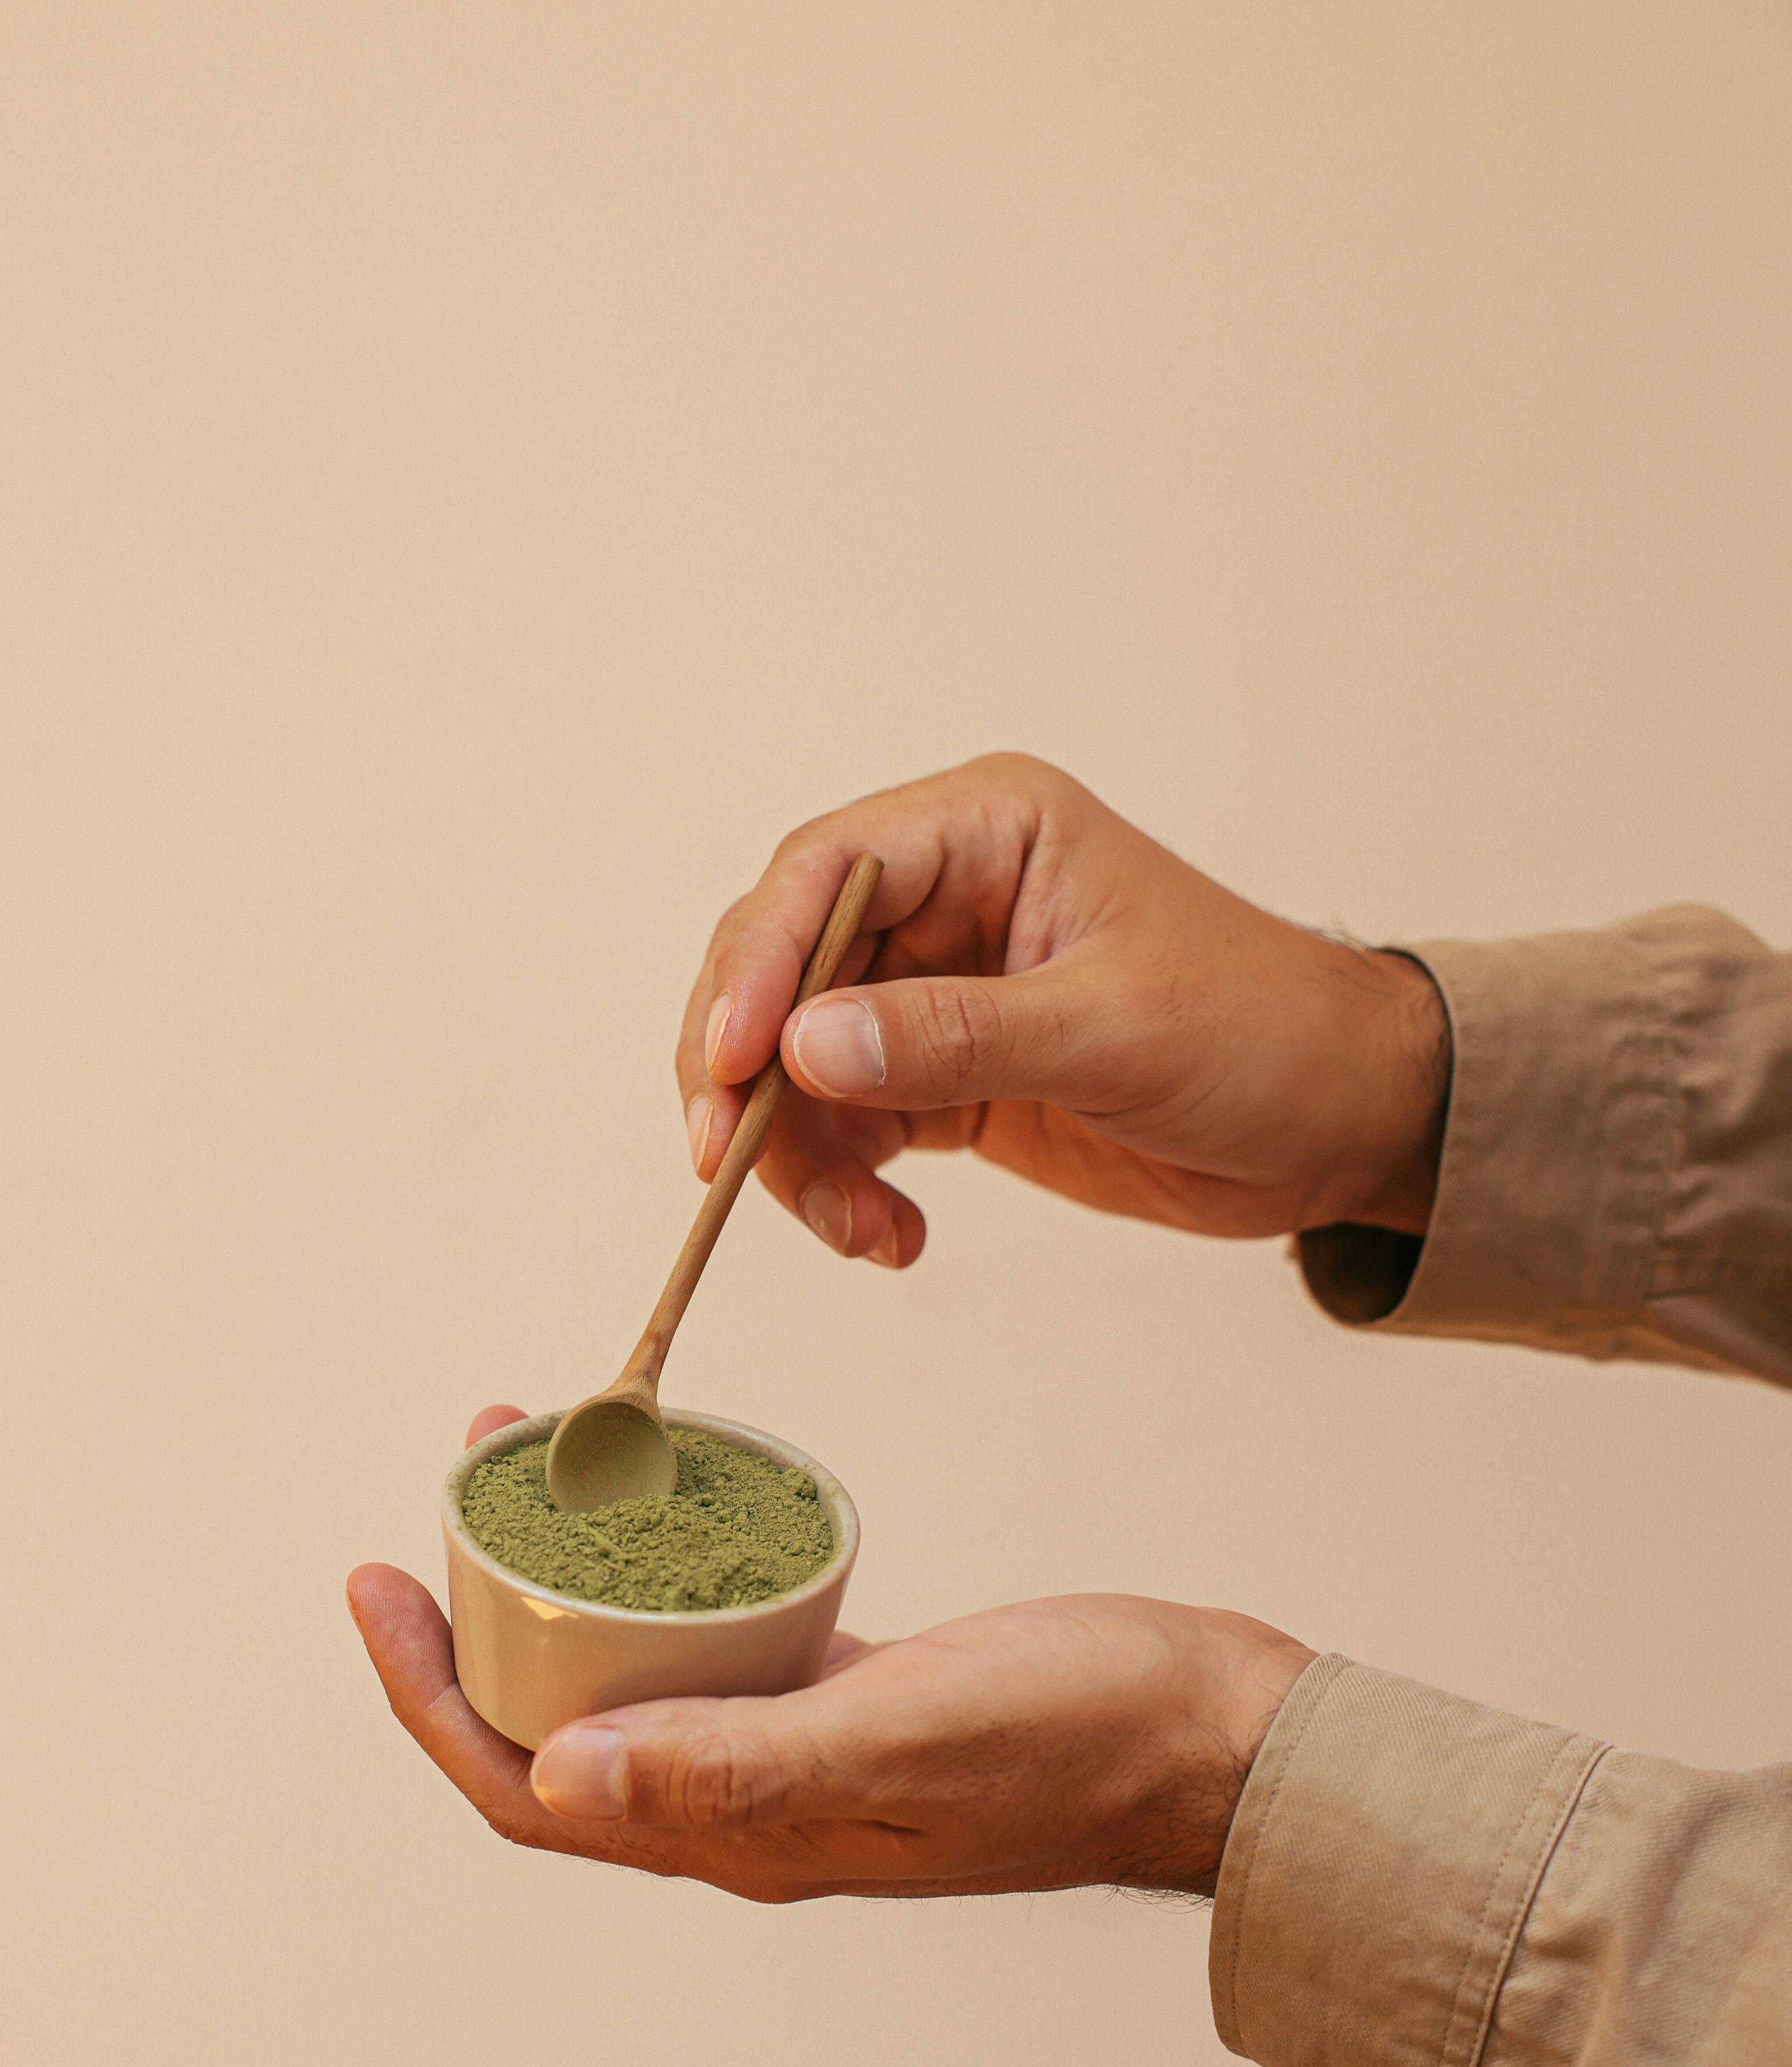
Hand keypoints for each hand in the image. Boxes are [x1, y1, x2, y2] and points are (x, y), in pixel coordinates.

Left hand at [348, 1411, 1312, 1907]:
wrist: (1216, 1738)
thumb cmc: (1075, 1740)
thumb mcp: (893, 1739)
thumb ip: (730, 1766)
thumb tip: (554, 1782)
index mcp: (735, 1836)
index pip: (525, 1791)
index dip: (429, 1699)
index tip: (374, 1579)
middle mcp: (747, 1808)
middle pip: (558, 1728)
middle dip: (477, 1620)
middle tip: (449, 1490)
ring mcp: (799, 1755)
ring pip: (631, 1674)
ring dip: (563, 1582)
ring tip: (533, 1466)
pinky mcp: (851, 1696)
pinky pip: (716, 1641)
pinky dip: (661, 1571)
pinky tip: (670, 1500)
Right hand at [678, 752, 1448, 1267]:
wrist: (1340, 1121)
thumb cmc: (1263, 1034)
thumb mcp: (1114, 1031)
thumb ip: (956, 1037)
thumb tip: (807, 1049)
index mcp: (987, 830)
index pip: (824, 875)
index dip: (759, 967)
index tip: (729, 1065)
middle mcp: (946, 897)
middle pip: (783, 968)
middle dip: (747, 1072)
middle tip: (727, 1164)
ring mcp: (936, 989)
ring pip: (798, 1061)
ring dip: (798, 1152)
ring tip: (857, 1230)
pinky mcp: (943, 1075)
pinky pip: (846, 1124)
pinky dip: (842, 1187)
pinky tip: (890, 1236)